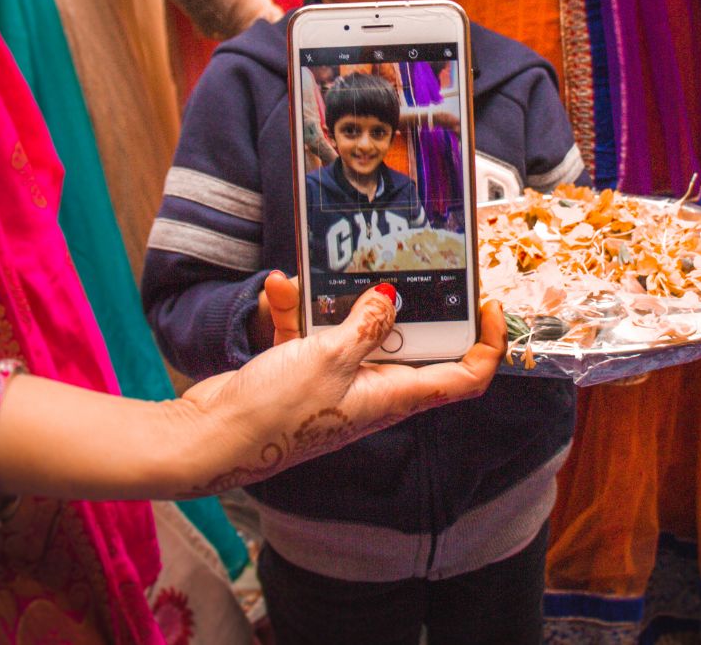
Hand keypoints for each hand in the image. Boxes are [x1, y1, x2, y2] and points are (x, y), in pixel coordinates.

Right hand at [178, 277, 505, 492]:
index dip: (486, 345)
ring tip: (324, 269)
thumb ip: (366, 324)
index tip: (488, 305)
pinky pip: (310, 331)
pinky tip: (280, 288)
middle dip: (403, 301)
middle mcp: (371, 391)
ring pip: (353, 329)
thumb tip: (392, 298)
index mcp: (393, 397)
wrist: (212, 439)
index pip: (463, 377)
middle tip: (403, 261)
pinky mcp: (301, 372)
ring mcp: (336, 382)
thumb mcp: (329, 358)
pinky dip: (297, 309)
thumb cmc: (277, 413)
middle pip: (410, 343)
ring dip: (337, 299)